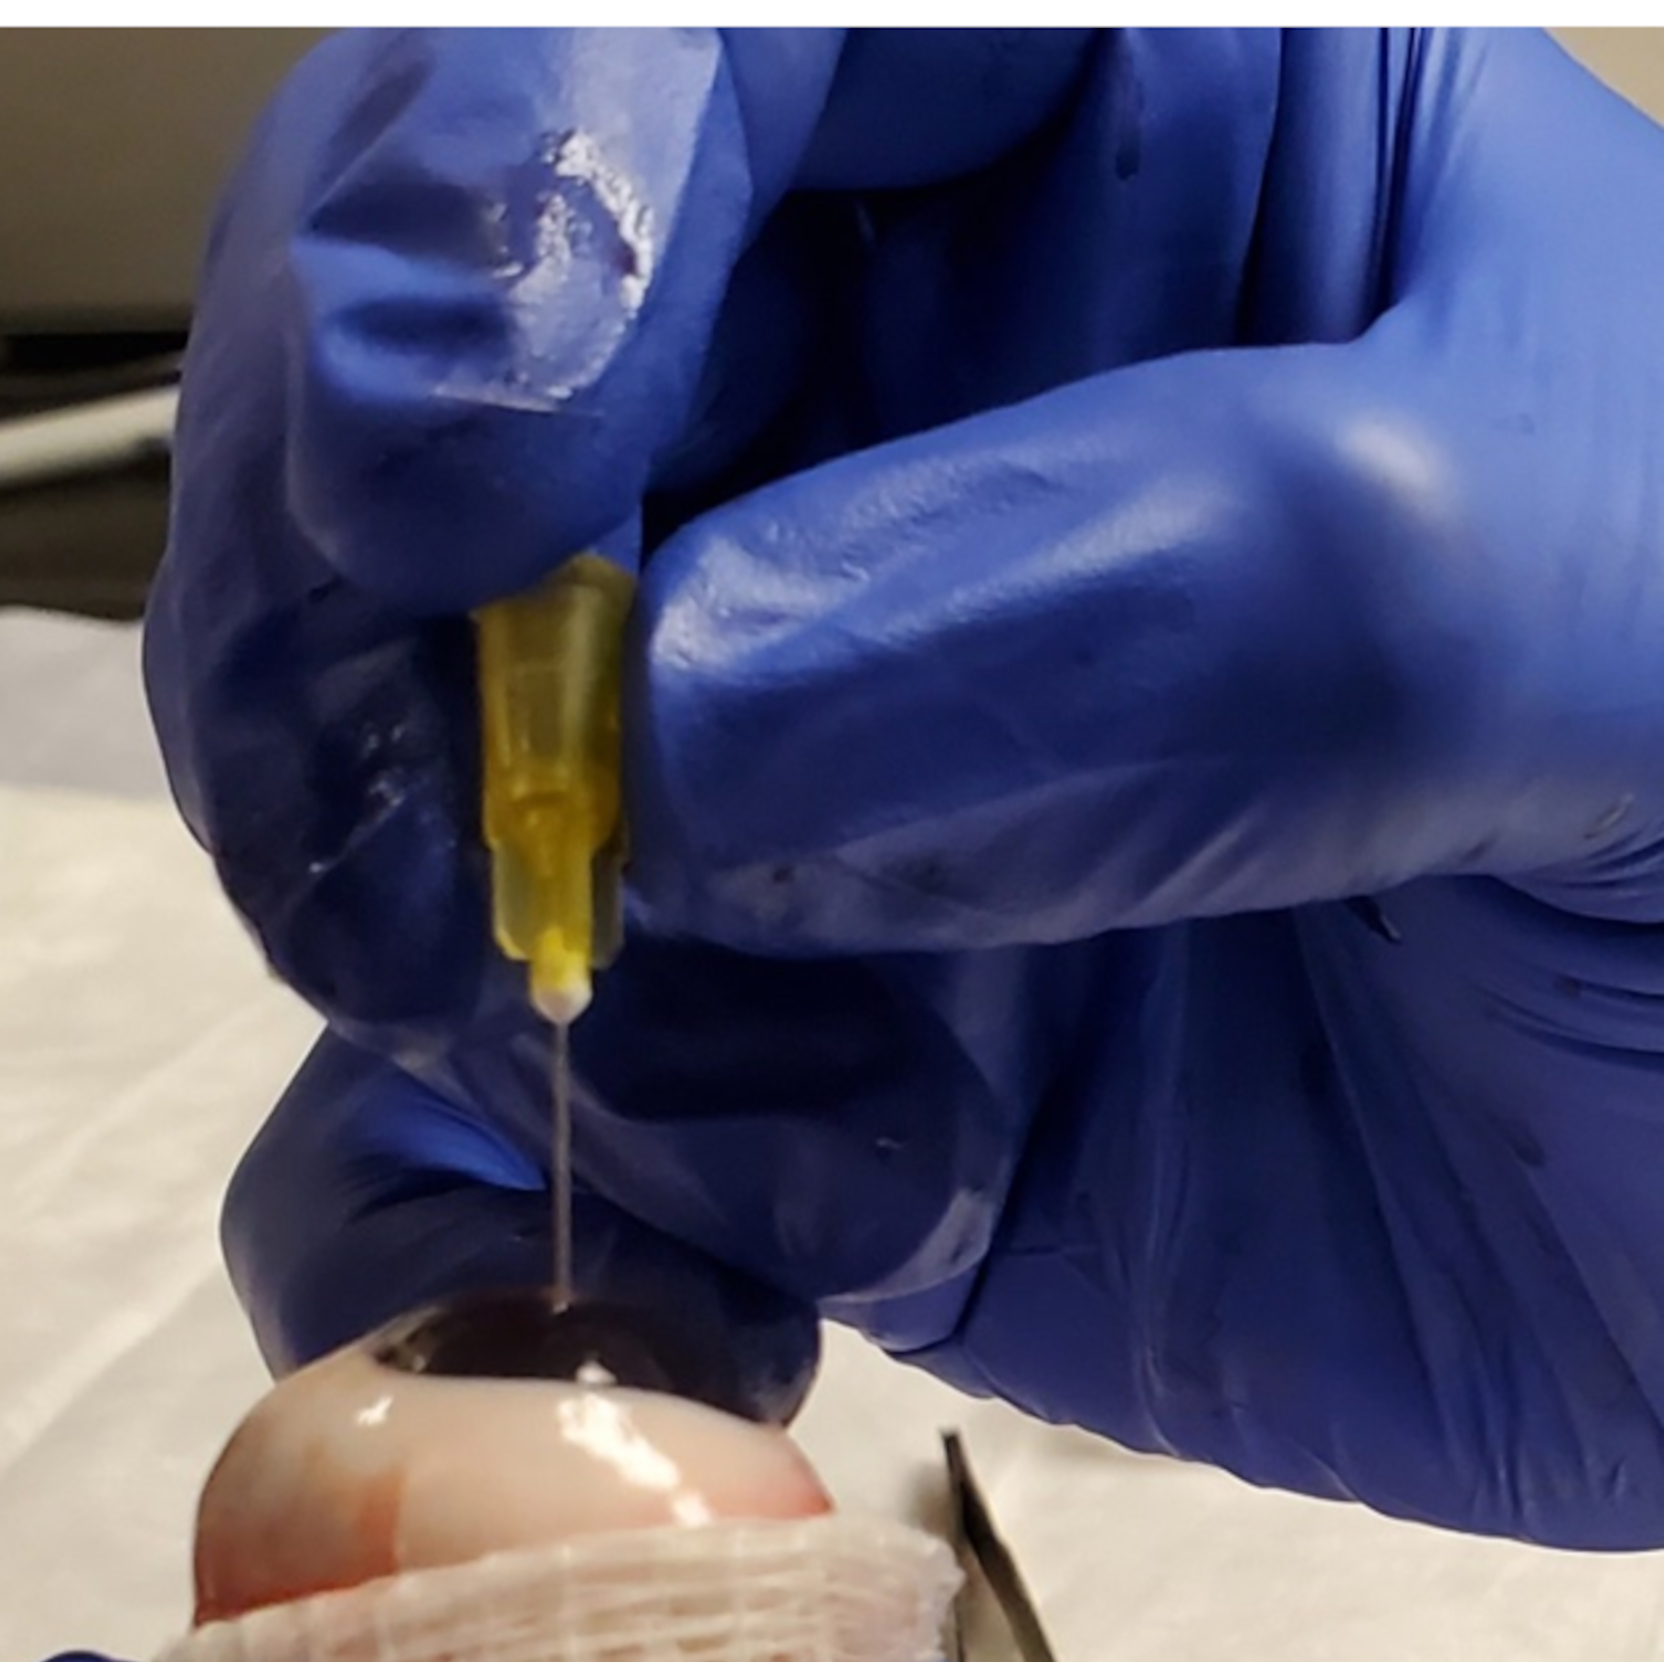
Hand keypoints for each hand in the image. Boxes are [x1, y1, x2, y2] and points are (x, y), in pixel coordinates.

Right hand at [148, 30, 1663, 1543]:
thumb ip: (1231, 597)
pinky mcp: (733, 1060)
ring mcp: (767, 779)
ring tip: (766, 1149)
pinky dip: (465, 1233)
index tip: (457, 482)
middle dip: (346, 637)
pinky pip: (454, 1114)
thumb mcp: (1633, 620)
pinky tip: (695, 1314)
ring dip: (447, 984)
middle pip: (403, 415)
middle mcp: (867, 451)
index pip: (691, 45)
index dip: (492, 198)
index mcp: (1107, 158)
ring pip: (381, 791)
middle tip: (433, 878)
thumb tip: (691, 728)